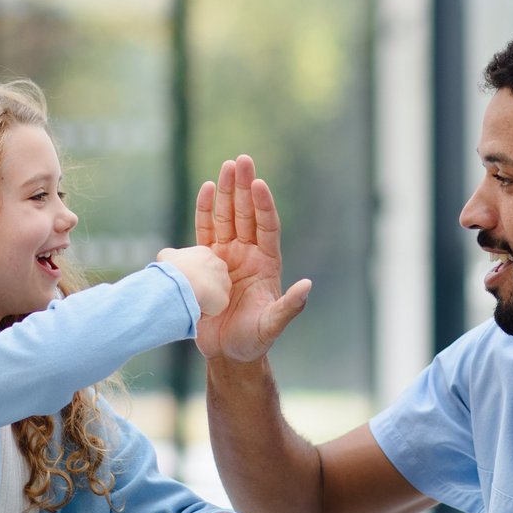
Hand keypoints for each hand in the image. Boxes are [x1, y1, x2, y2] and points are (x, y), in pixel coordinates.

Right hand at [156, 245, 231, 316]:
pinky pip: (213, 309)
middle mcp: (219, 265)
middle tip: (187, 291)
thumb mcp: (166, 256)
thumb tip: (169, 260)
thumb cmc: (173, 269)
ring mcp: (224, 283)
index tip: (183, 281)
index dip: (192, 274)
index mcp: (205, 254)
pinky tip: (193, 308)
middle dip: (201, 286)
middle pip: (211, 279)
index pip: (202, 265)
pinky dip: (203, 311)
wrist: (182, 283)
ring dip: (203, 299)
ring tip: (190, 300)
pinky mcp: (224, 299)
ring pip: (214, 294)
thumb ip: (171, 256)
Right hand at [195, 155, 312, 361]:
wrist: (226, 353)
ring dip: (226, 192)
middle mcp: (247, 254)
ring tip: (226, 167)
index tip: (260, 184)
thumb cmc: (254, 340)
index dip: (264, 206)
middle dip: (244, 188)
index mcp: (266, 263)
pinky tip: (207, 189)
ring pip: (226, 217)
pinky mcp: (205, 262)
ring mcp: (226, 255)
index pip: (267, 227)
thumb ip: (290, 307)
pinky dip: (205, 211)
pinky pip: (205, 231)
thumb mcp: (273, 325)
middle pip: (246, 214)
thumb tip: (307, 286)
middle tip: (242, 160)